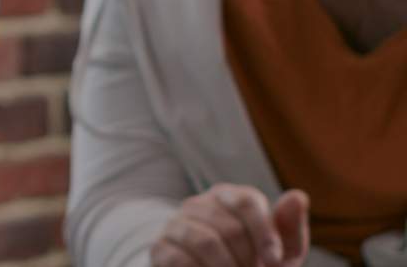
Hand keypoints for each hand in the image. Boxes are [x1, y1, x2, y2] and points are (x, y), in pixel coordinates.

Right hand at [153, 185, 309, 266]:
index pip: (246, 201)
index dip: (264, 234)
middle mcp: (198, 204)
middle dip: (248, 259)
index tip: (274, 262)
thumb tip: (298, 196)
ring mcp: (176, 224)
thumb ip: (289, 227)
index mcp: (229, 197)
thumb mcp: (279, 252)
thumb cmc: (253, 263)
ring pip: (205, 242)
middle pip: (230, 227)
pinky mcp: (160, 248)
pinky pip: (181, 259)